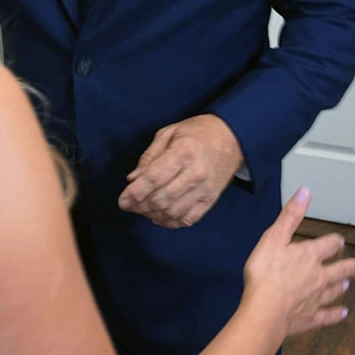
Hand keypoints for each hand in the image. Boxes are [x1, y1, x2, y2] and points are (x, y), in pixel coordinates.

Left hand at [118, 115, 243, 227]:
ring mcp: (205, 189)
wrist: (232, 137)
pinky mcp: (211, 200)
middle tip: (129, 205)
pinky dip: (171, 222)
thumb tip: (133, 179)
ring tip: (142, 210)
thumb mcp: (169, 133)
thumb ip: (149, 157)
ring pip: (173, 212)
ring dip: (152, 215)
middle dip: (140, 206)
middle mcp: (195, 174)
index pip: (153, 179)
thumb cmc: (197, 132)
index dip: (134, 193)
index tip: (122, 201)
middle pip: (161, 199)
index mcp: (183, 152)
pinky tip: (159, 217)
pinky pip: (188, 219)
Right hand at [242, 186, 354, 336]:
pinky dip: (336, 315)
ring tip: (347, 284)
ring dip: (341, 286)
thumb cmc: (266, 272)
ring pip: (334, 291)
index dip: (334, 241)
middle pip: (339, 270)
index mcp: (310, 255)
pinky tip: (343, 314)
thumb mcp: (273, 238)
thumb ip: (291, 216)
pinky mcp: (311, 318)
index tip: (339, 240)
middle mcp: (319, 276)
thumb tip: (306, 191)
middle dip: (348, 266)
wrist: (265, 310)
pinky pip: (327, 316)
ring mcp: (316, 299)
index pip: (328, 245)